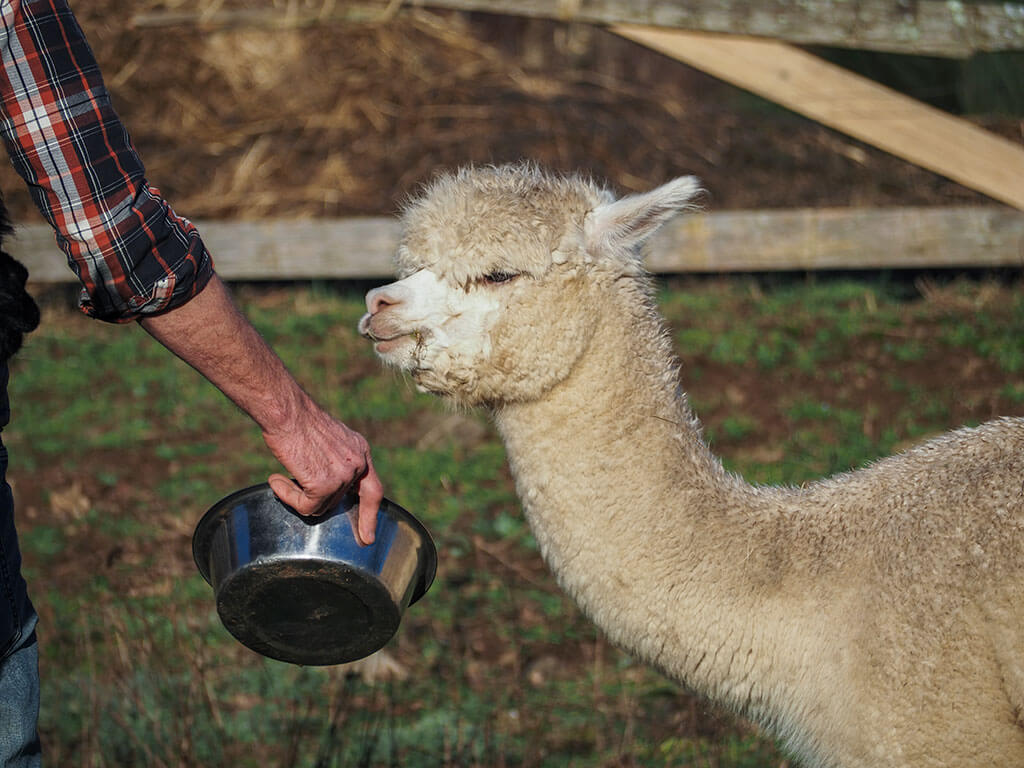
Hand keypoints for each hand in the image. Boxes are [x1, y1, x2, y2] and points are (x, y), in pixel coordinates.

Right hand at [264, 404, 384, 544]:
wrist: (286, 411)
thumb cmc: (298, 421)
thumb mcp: (330, 439)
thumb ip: (337, 461)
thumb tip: (331, 486)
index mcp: (360, 451)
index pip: (373, 489)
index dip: (370, 515)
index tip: (368, 537)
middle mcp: (357, 464)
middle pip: (338, 500)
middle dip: (318, 501)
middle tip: (299, 498)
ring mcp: (342, 476)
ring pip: (320, 505)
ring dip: (299, 495)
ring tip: (283, 474)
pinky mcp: (324, 485)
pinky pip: (306, 507)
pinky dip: (288, 497)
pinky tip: (277, 479)